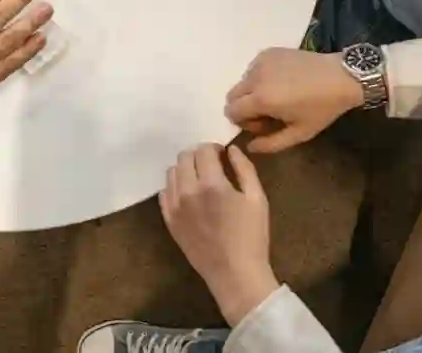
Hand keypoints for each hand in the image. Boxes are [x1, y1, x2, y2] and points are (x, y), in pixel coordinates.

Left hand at [161, 144, 278, 325]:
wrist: (234, 274)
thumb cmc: (251, 236)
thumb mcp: (257, 199)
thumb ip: (244, 169)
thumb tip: (232, 150)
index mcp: (211, 183)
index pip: (203, 150)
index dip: (213, 148)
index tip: (222, 155)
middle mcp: (187, 191)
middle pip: (184, 157)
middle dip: (198, 155)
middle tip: (211, 165)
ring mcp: (174, 206)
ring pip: (171, 173)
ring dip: (185, 169)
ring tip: (199, 179)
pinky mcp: (169, 220)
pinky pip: (164, 193)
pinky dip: (175, 187)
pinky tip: (188, 195)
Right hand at [225, 48, 363, 152]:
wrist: (342, 76)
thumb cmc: (322, 108)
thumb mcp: (299, 133)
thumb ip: (270, 144)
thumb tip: (249, 146)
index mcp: (261, 99)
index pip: (231, 111)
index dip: (243, 122)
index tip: (263, 124)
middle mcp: (255, 77)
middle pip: (232, 95)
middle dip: (244, 107)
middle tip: (269, 111)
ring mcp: (260, 62)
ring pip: (242, 81)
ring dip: (252, 91)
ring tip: (278, 95)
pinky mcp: (268, 52)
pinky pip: (253, 68)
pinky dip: (260, 77)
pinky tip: (282, 80)